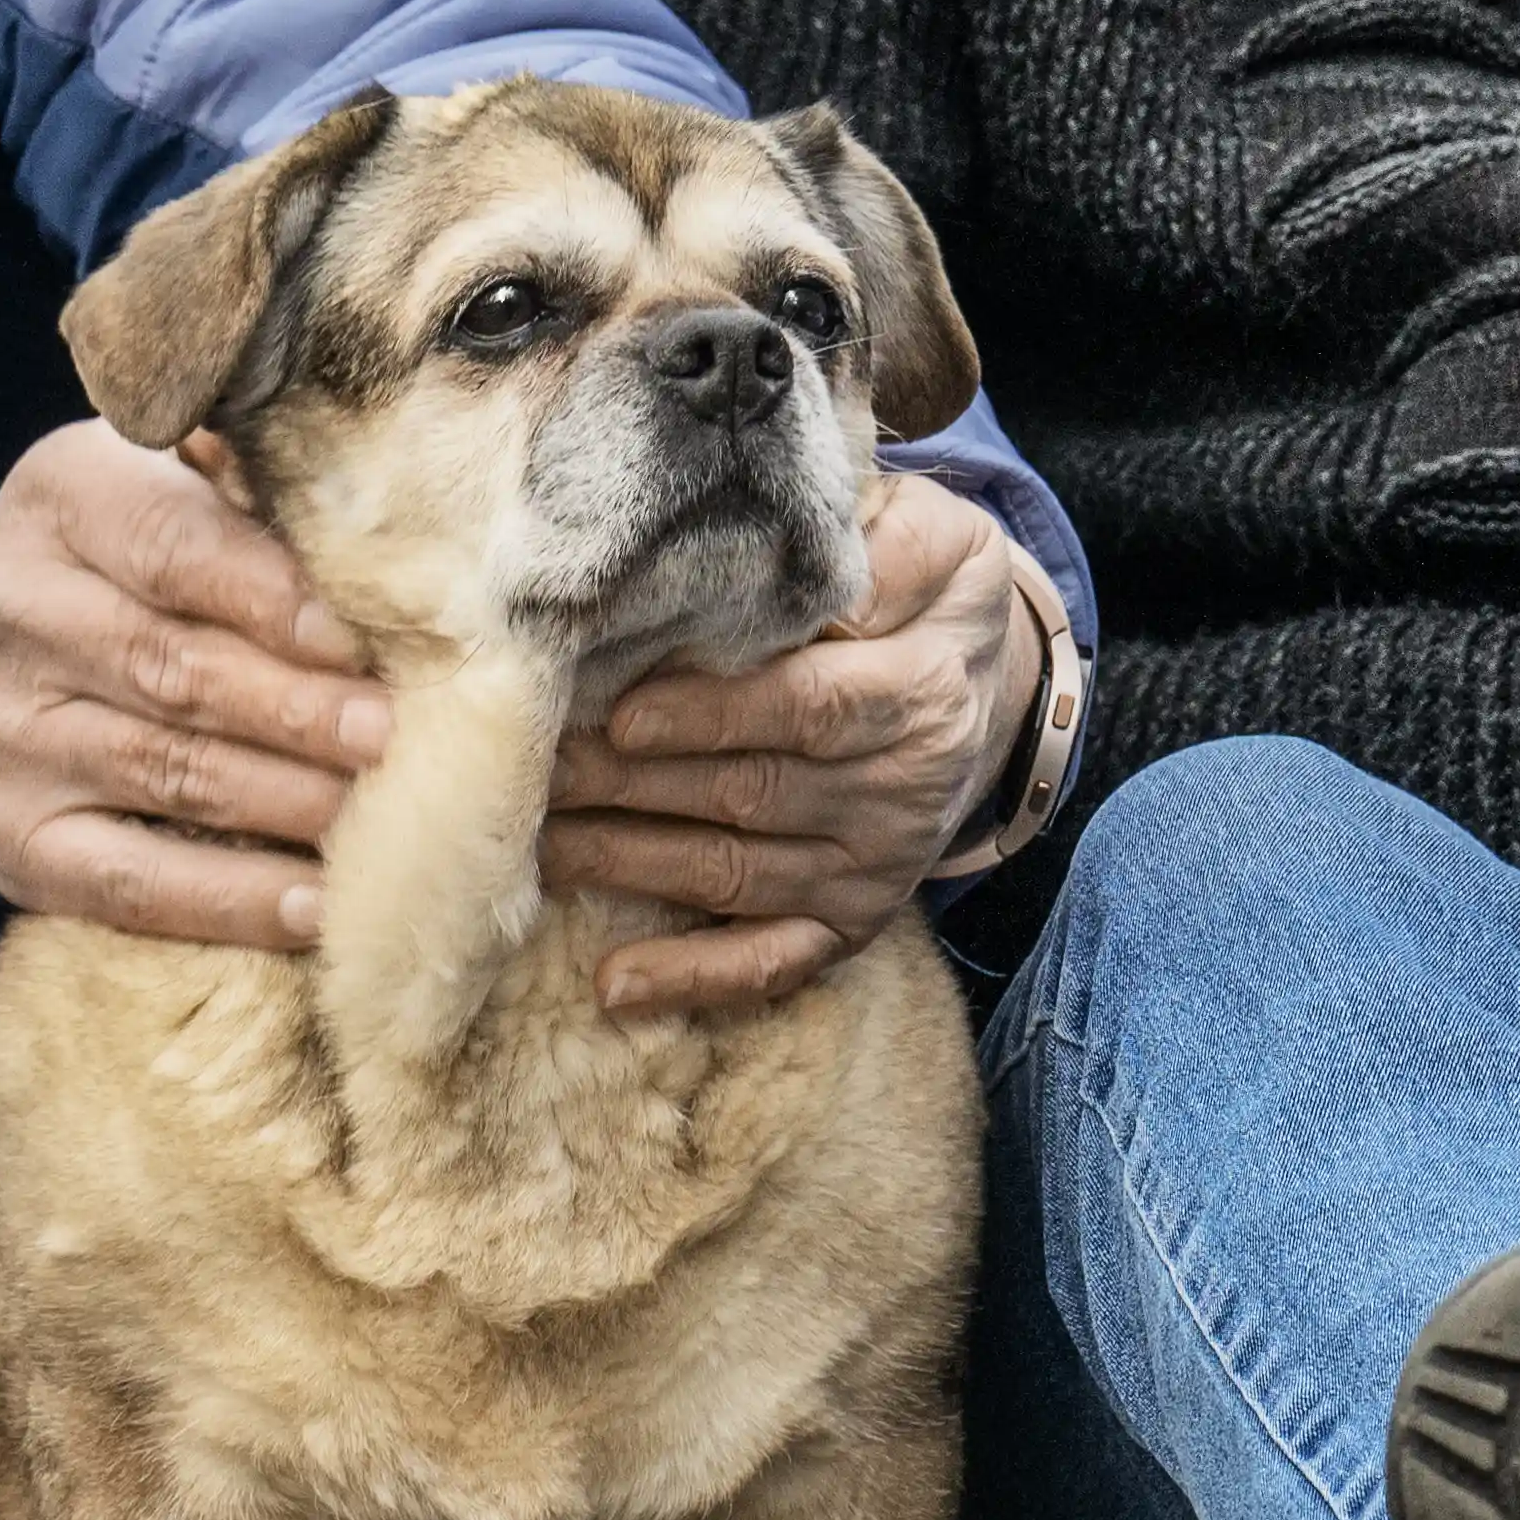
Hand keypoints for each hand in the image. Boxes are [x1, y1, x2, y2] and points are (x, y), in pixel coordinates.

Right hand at [0, 419, 386, 953]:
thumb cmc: (126, 563)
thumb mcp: (172, 486)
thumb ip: (257, 501)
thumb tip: (384, 560)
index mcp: (63, 499)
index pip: (172, 546)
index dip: (272, 597)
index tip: (360, 641)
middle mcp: (11, 612)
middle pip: (173, 669)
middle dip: (299, 709)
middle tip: (393, 738)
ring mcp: (1, 737)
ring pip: (166, 774)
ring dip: (289, 802)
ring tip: (381, 816)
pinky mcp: (13, 842)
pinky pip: (132, 882)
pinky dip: (231, 899)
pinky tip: (315, 906)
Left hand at [548, 472, 1047, 1023]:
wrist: (985, 687)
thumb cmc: (926, 588)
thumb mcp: (934, 534)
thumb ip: (876, 539)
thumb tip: (798, 554)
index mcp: (917, 691)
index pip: (806, 709)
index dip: (713, 716)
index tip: (624, 717)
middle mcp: (899, 792)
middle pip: (748, 792)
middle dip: (631, 787)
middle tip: (534, 772)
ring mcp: (872, 867)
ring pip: (734, 872)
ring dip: (629, 865)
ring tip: (535, 844)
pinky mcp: (849, 919)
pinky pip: (771, 960)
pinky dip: (695, 977)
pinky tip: (614, 985)